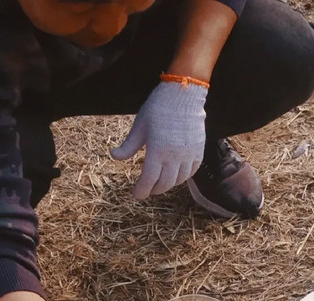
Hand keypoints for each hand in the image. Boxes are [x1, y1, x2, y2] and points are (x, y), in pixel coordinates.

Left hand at [111, 80, 206, 199]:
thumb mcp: (140, 125)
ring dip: (168, 184)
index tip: (136, 194)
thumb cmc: (159, 107)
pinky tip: (176, 174)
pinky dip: (182, 177)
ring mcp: (188, 155)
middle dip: (154, 189)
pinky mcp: (198, 151)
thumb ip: (129, 145)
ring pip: (178, 180)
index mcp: (157, 150)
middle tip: (147, 188)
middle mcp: (174, 156)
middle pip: (164, 184)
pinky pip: (191, 172)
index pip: (148, 180)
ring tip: (160, 182)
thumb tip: (114, 156)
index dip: (141, 190)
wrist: (184, 93)